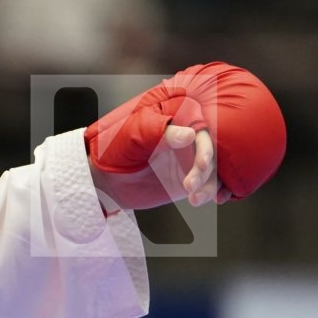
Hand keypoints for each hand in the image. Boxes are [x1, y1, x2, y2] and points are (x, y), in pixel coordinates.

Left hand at [83, 62, 285, 214]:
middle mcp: (186, 137)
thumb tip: (189, 135)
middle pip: (211, 150)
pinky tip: (203, 199)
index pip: (201, 128)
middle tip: (190, 185)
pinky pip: (207, 184)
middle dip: (206, 170)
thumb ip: (161, 133)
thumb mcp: (134, 134)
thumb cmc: (114, 146)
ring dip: (210, 184)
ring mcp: (188, 158)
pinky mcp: (187, 178)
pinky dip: (211, 192)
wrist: (104, 176)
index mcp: (175, 118)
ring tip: (194, 198)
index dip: (206, 146)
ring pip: (213, 169)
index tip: (202, 164)